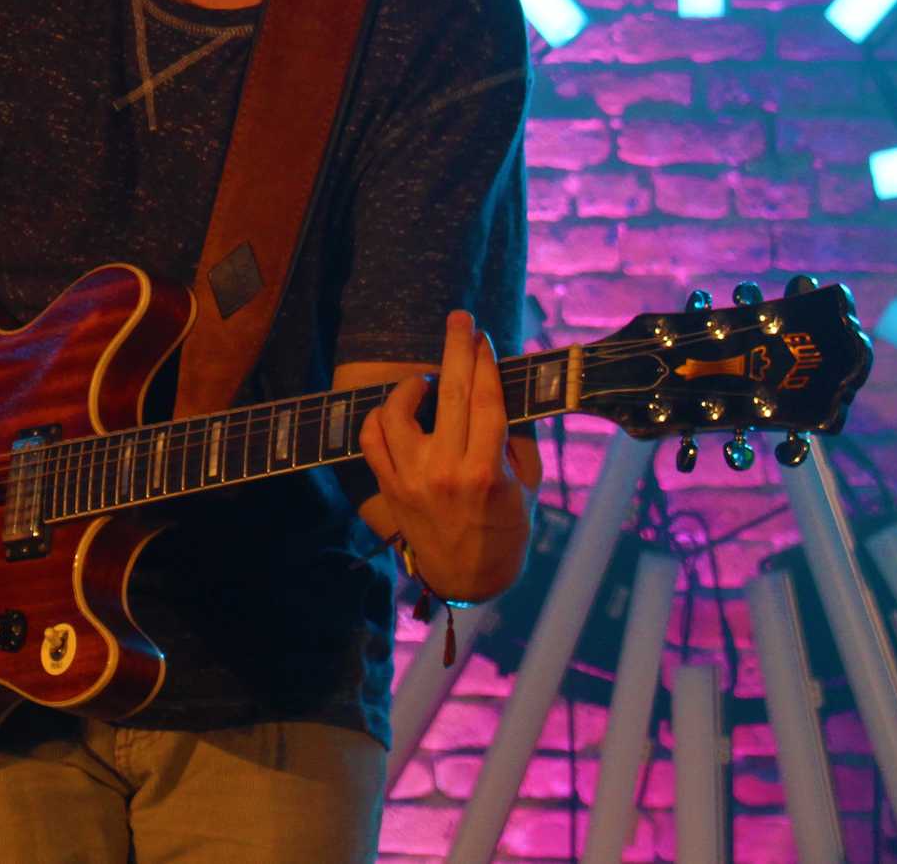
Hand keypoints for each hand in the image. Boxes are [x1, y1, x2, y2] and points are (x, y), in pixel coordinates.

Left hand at [356, 310, 537, 604]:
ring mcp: (411, 478)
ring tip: (428, 382)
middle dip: (455, 349)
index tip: (483, 336)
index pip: (486, 401)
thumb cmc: (505, 528)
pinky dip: (380, 416)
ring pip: (398, 412)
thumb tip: (505, 388)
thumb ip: (515, 438)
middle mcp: (445, 470)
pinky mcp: (388, 486)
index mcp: (486, 471)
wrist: (467, 577)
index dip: (485, 362)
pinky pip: (371, 438)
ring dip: (412, 386)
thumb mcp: (525, 486)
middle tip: (459, 319)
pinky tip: (398, 410)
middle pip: (451, 394)